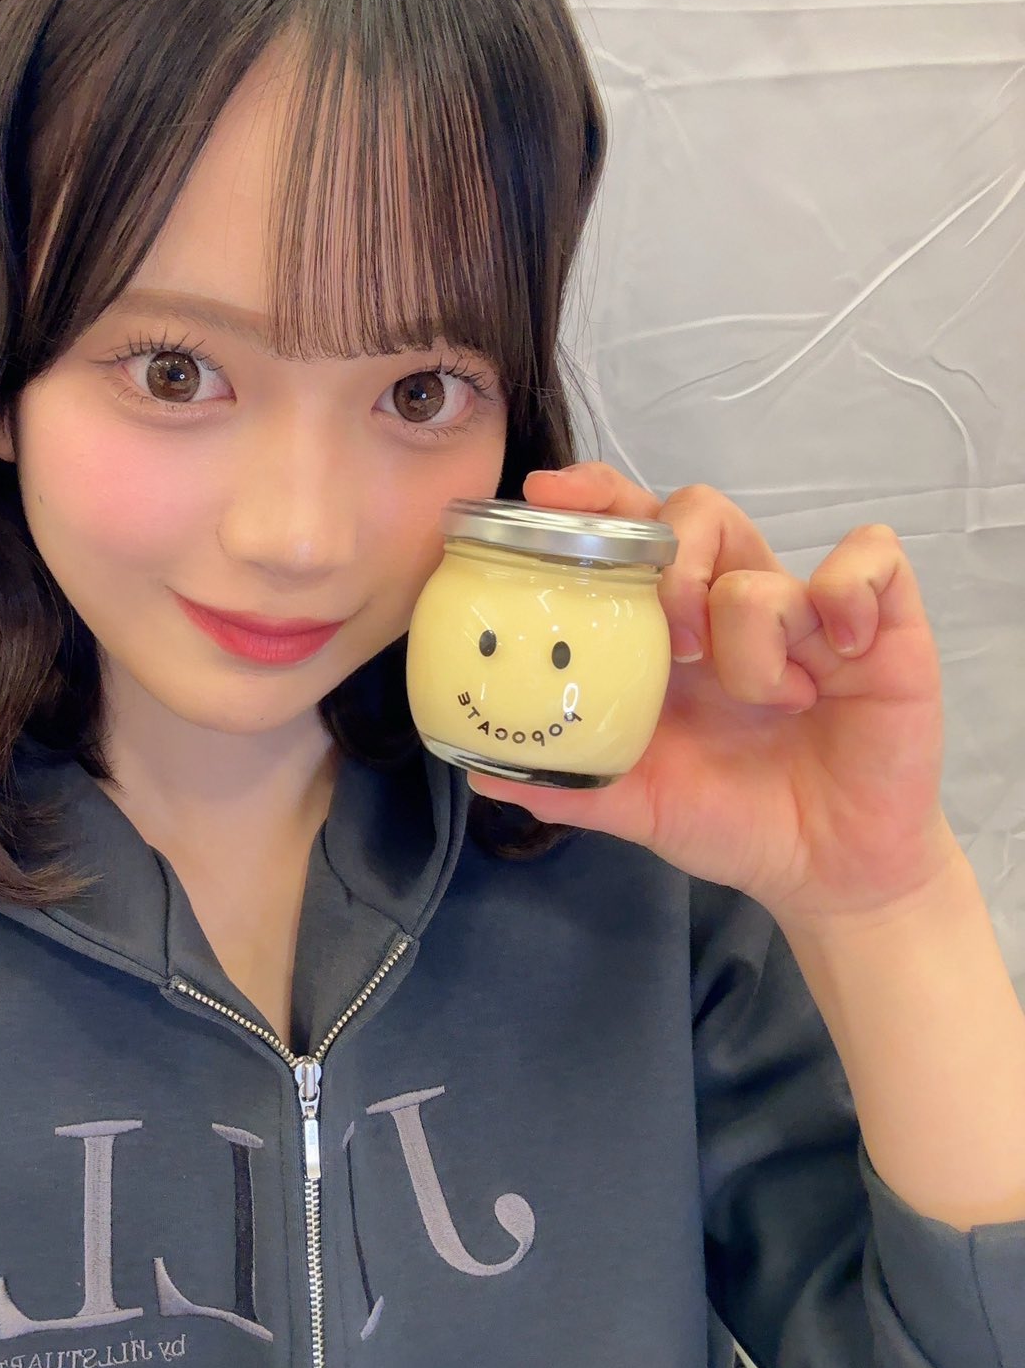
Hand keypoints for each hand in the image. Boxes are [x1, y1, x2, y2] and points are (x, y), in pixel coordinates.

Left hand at [465, 463, 959, 924]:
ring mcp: (807, 611)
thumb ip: (570, 784)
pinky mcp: (883, 624)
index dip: (592, 497)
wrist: (827, 872)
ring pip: (762, 562)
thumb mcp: (639, 804)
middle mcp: (734, 605)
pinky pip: (871, 560)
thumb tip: (483, 772)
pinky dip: (848, 594)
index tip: (545, 495)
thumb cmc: (734, 819)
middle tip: (674, 642)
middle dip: (673, 563)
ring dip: (751, 631)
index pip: (631, 528)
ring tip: (768, 697)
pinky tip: (839, 656)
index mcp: (669, 631)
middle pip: (696, 512)